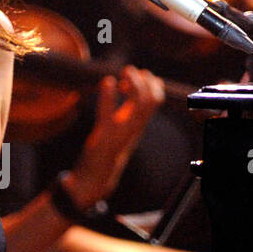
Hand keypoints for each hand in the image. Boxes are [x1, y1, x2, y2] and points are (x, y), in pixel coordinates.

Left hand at [68, 65, 164, 207]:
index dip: (151, 83)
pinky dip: (109, 95)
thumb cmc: (105, 151)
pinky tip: (106, 83)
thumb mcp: (117, 126)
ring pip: (141, 105)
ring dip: (135, 84)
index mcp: (138, 124)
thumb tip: (118, 82)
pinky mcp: (105, 136)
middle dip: (145, 80)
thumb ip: (119, 107)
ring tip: (124, 74)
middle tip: (129, 72)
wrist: (95, 179)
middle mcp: (134, 128)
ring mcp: (122, 132)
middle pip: (152, 100)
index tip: (135, 76)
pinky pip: (110, 113)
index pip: (156, 99)